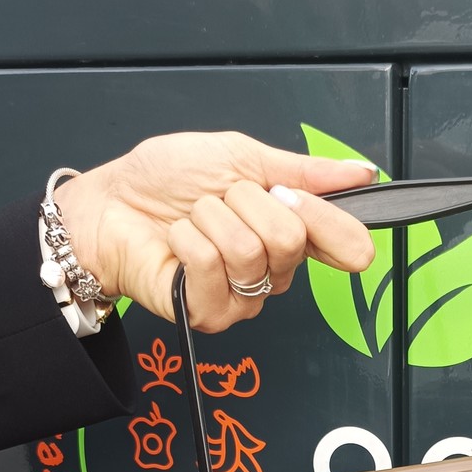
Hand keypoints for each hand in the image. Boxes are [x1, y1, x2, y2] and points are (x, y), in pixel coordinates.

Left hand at [54, 132, 377, 331]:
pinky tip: (176, 243)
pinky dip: (187, 239)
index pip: (343, 241)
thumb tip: (361, 171)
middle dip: (245, 202)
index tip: (290, 195)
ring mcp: (243, 298)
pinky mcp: (209, 314)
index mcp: (288, 232)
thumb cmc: (165, 180)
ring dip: (209, 218)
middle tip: (218, 200)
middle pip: (290, 238)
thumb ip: (305, 170)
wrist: (109, 202)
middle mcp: (272, 271)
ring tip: (190, 220)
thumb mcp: (242, 157)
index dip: (327, 218)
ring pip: (249, 250)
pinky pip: (213, 266)